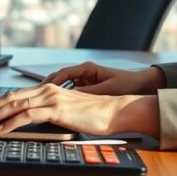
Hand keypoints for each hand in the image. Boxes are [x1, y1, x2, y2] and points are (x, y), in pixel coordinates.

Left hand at [0, 84, 159, 136]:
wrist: (113, 111)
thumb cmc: (94, 113)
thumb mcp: (66, 111)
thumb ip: (49, 112)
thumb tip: (34, 120)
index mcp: (49, 88)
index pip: (15, 95)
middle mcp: (47, 89)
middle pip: (10, 97)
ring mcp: (51, 97)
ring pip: (14, 105)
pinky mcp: (56, 109)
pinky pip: (27, 115)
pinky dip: (10, 122)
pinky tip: (0, 129)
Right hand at [42, 62, 166, 95]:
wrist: (142, 84)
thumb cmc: (127, 82)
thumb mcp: (107, 89)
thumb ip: (89, 93)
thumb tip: (71, 97)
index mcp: (87, 68)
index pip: (63, 73)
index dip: (51, 82)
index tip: (43, 91)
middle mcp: (84, 72)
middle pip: (59, 78)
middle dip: (46, 87)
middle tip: (35, 97)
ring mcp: (85, 80)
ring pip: (63, 86)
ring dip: (53, 93)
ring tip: (42, 103)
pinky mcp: (88, 88)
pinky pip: (70, 92)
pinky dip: (62, 98)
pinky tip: (56, 107)